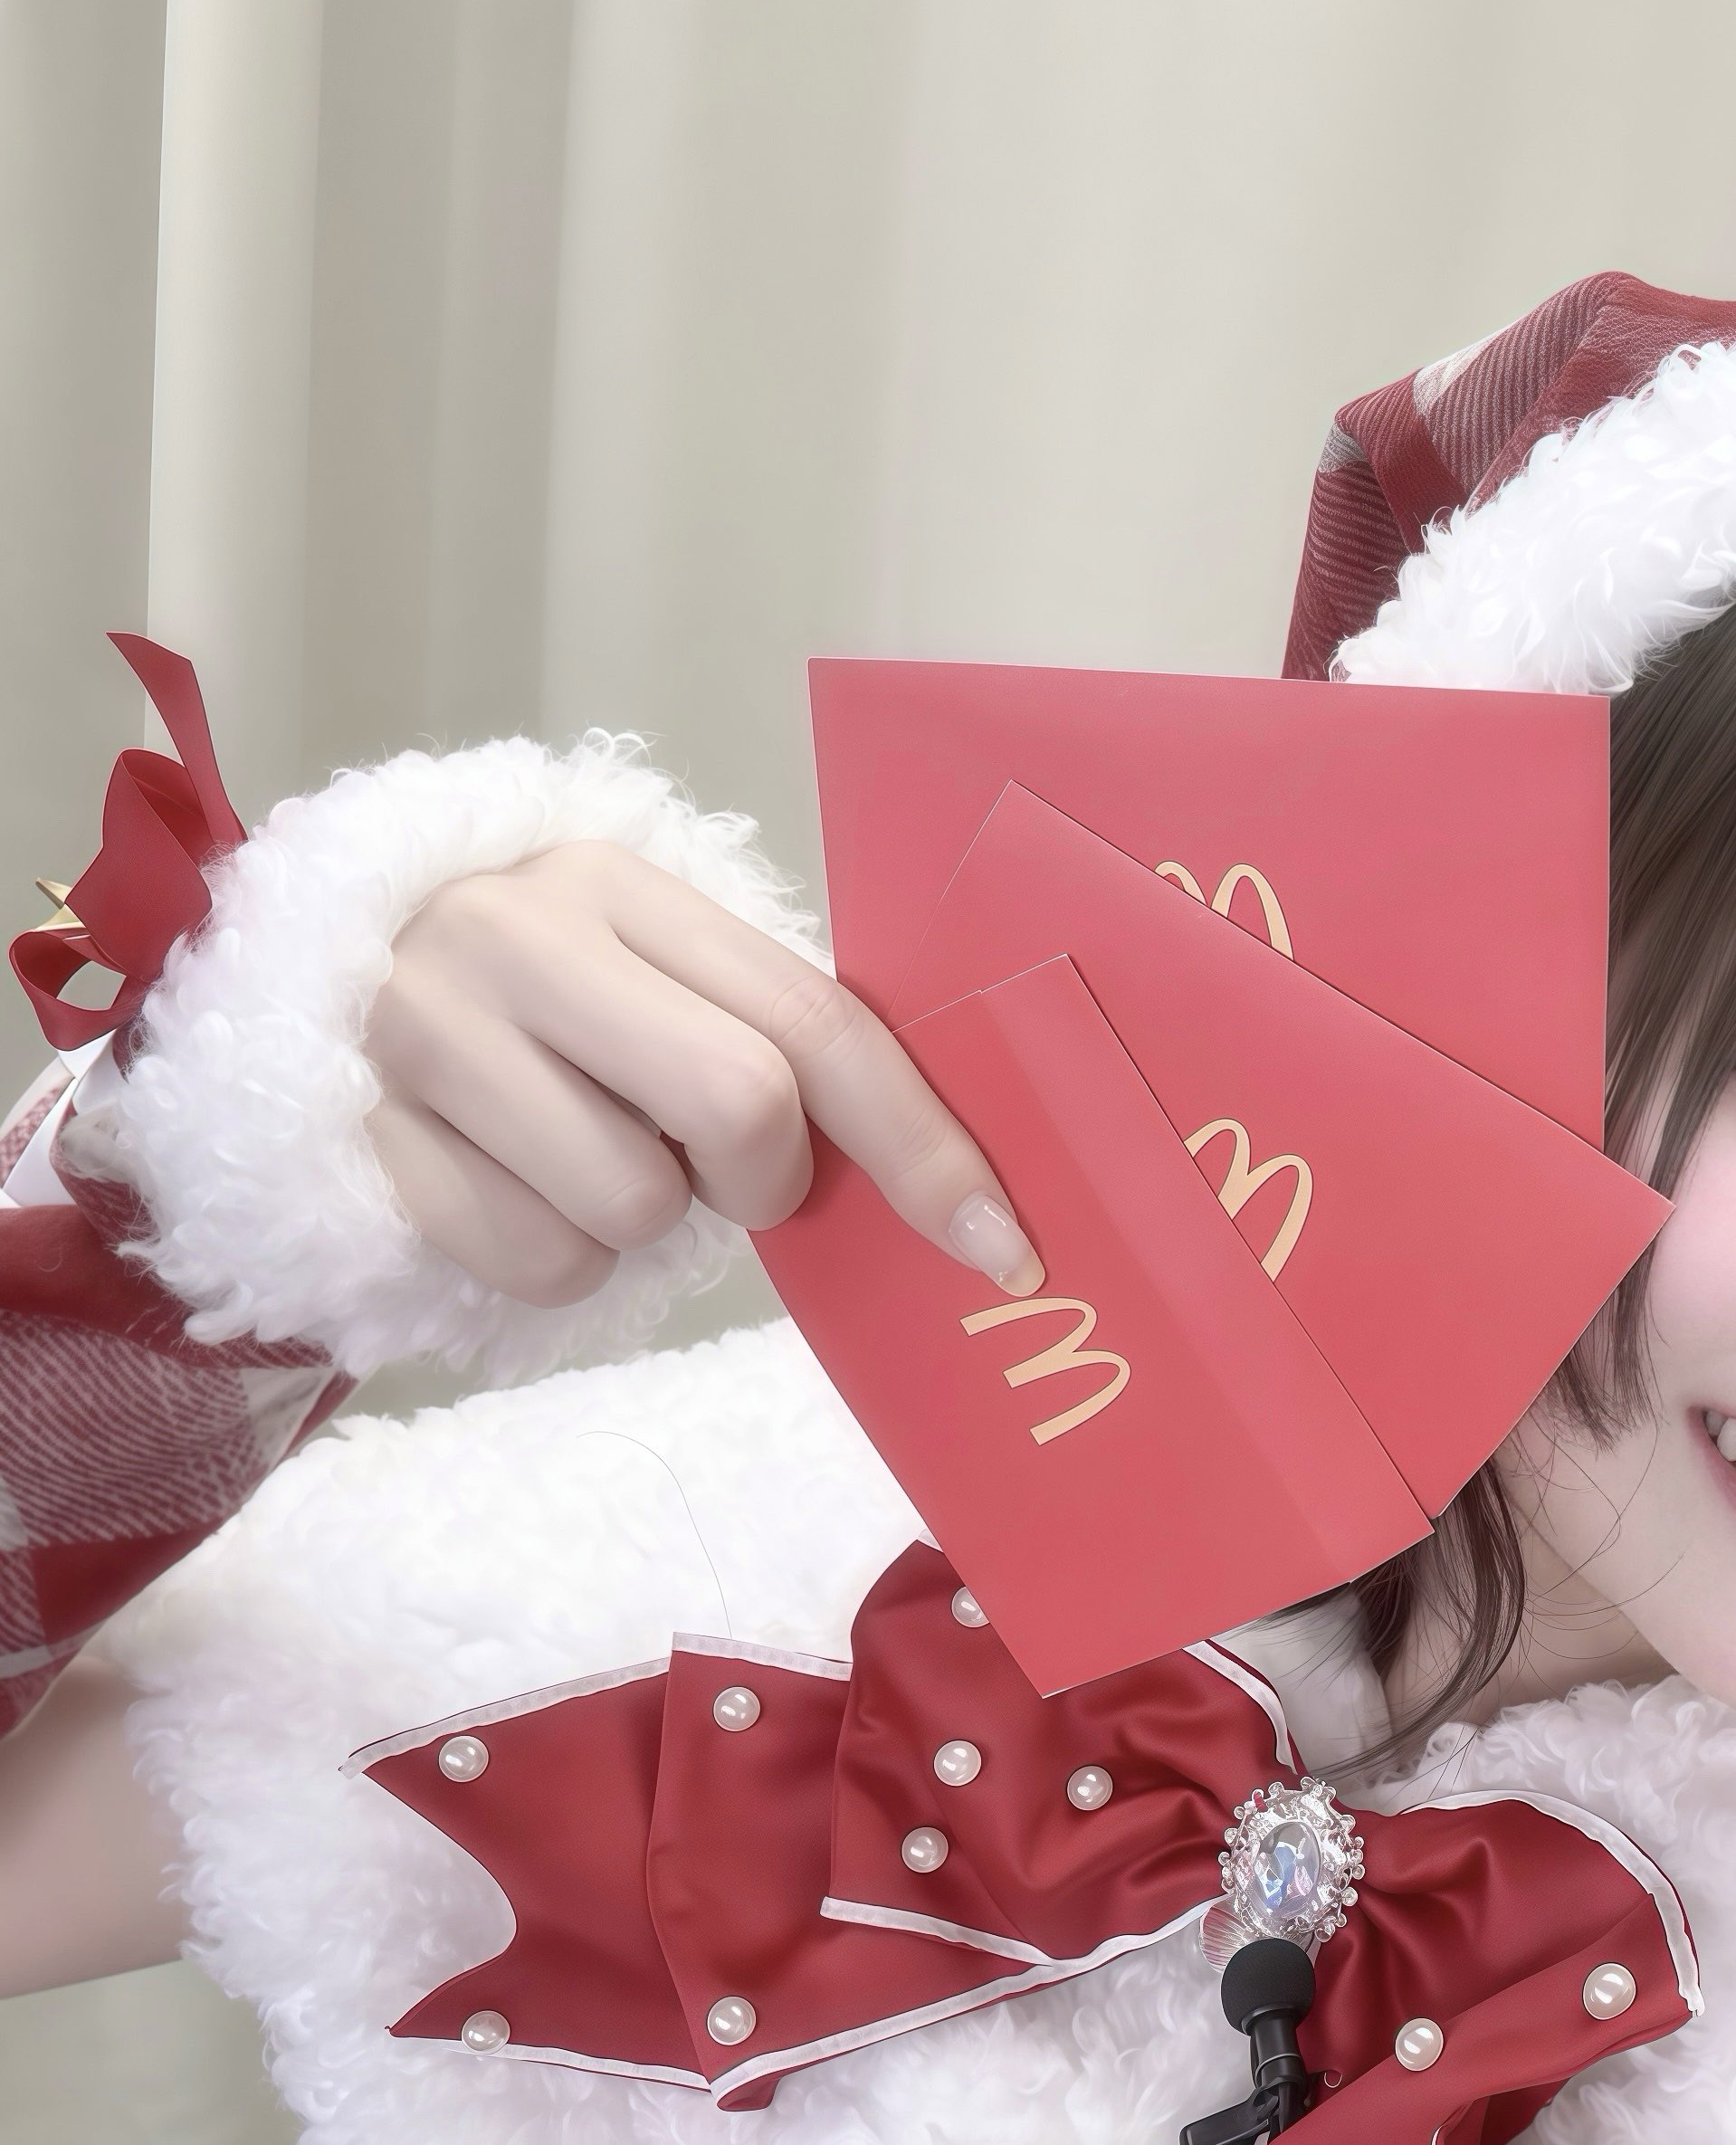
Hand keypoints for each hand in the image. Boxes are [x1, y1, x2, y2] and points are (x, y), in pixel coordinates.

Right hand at [361, 843, 1044, 1306]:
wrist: (327, 975)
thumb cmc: (551, 996)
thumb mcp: (659, 973)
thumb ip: (777, 1036)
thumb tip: (951, 1185)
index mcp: (624, 884)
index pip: (815, 1022)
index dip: (924, 1146)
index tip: (999, 1246)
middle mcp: (520, 936)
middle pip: (741, 1107)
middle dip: (765, 1180)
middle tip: (730, 1174)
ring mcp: (430, 1031)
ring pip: (635, 1207)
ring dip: (647, 1221)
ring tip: (594, 1156)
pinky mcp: (371, 1133)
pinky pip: (537, 1260)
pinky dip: (559, 1257)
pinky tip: (521, 1186)